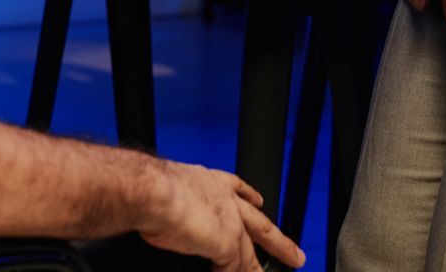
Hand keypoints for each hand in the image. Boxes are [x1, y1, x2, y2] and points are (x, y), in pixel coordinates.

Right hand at [138, 161, 303, 271]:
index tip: (259, 201)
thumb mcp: (169, 190)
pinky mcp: (227, 245)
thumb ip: (177, 205)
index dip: (250, 197)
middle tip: (296, 256)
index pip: (238, 188)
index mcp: (210, 181)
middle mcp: (225, 200)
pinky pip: (236, 270)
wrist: (151, 191)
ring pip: (252, 253)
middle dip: (279, 243)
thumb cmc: (150, 188)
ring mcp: (230, 223)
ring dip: (258, 270)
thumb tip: (167, 216)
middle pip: (261, 225)